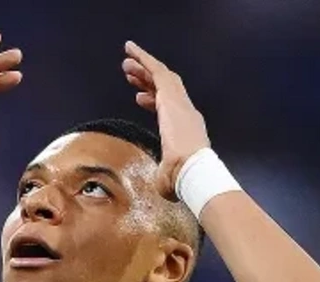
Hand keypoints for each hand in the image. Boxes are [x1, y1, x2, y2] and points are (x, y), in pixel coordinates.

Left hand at [121, 42, 209, 199]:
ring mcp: (179, 103)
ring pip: (161, 77)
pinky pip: (156, 71)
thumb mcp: (170, 181)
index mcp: (185, 130)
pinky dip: (144, 59)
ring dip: (143, 68)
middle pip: (164, 90)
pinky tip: (131, 51)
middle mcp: (185, 113)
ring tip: (127, 61)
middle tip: (130, 76)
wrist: (192, 169)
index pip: (168, 110)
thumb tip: (164, 192)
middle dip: (147, 82)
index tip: (139, 99)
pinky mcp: (171, 96)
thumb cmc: (184, 180)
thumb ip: (165, 181)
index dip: (153, 102)